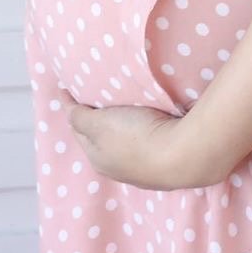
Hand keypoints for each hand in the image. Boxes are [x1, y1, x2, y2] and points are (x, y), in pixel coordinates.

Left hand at [61, 96, 208, 189]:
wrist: (184, 155)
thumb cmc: (137, 138)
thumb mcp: (99, 124)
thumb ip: (79, 117)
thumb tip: (67, 110)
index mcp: (97, 158)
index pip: (77, 127)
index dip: (72, 106)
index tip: (68, 85)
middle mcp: (116, 167)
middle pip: (99, 135)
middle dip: (93, 117)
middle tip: (92, 90)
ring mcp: (141, 167)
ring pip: (121, 139)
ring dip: (117, 122)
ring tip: (119, 100)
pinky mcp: (163, 160)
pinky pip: (142, 138)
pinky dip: (137, 126)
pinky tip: (144, 115)